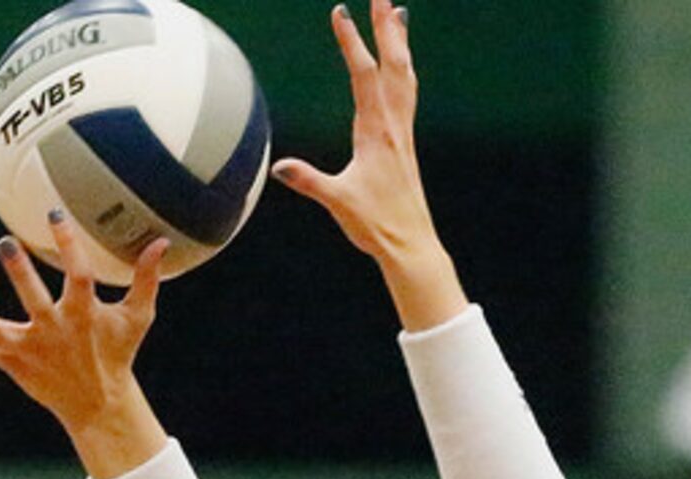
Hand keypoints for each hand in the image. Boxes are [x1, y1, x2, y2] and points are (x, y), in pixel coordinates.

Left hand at [0, 214, 171, 478]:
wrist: (96, 404)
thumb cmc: (117, 354)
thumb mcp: (137, 318)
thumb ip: (146, 279)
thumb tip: (161, 242)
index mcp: (83, 318)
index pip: (78, 276)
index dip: (69, 244)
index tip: (54, 213)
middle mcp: (53, 333)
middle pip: (35, 301)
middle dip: (20, 274)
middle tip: (5, 242)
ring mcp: (28, 349)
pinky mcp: (11, 362)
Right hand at [268, 0, 463, 325]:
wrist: (411, 243)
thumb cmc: (375, 224)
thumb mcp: (339, 202)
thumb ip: (310, 182)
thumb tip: (279, 167)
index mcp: (376, 131)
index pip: (363, 74)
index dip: (351, 42)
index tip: (341, 11)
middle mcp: (394, 124)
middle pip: (393, 63)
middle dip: (385, 27)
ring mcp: (402, 131)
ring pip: (404, 74)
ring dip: (398, 42)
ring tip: (396, 14)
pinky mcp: (404, 142)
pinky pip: (406, 92)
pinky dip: (402, 68)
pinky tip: (399, 66)